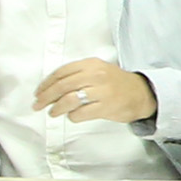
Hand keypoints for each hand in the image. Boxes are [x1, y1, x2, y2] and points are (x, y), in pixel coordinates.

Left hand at [35, 59, 156, 124]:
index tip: (39, 92)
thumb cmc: (116, 83)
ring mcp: (101, 91)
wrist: (142, 93)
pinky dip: (72, 116)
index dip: (46, 83)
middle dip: (46, 97)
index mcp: (91, 64)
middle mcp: (96, 75)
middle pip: (62, 86)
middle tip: (38, 105)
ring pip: (69, 100)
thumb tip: (52, 86)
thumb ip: (78, 74)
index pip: (62, 72)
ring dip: (57, 108)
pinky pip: (81, 113)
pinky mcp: (106, 107)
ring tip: (52, 112)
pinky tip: (72, 116)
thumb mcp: (98, 70)